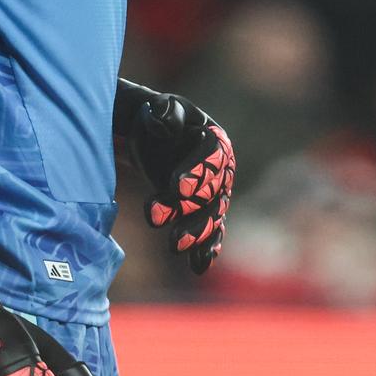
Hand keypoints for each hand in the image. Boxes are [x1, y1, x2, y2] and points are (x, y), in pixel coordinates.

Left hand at [114, 79, 235, 273]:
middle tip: (155, 216)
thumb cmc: (158, 120)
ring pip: (211, 217)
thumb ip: (164, 112)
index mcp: (215, 140)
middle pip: (211, 192)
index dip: (197, 172)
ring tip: (173, 245)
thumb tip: (162, 118)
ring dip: (195, 233)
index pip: (212, 157)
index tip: (176, 186)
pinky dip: (206, 249)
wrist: (155, 140)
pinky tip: (199, 266)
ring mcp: (213, 196)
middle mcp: (220, 171)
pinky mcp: (202, 214)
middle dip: (188, 207)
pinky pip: (210, 233)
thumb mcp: (160, 109)